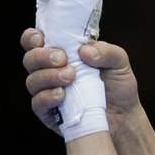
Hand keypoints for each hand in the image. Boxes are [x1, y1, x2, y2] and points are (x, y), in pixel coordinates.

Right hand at [21, 29, 139, 129]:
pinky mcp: (49, 114)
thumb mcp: (119, 62)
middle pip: (30, 59)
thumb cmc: (118, 86)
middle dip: (42, 56)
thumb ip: (106, 51)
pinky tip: (62, 95)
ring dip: (48, 76)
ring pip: (32, 81)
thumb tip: (84, 50)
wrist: (124, 117)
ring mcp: (48, 92)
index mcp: (62, 53)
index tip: (41, 39)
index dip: (32, 37)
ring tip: (70, 77)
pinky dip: (47, 97)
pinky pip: (38, 103)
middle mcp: (50, 71)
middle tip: (62, 59)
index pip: (35, 41)